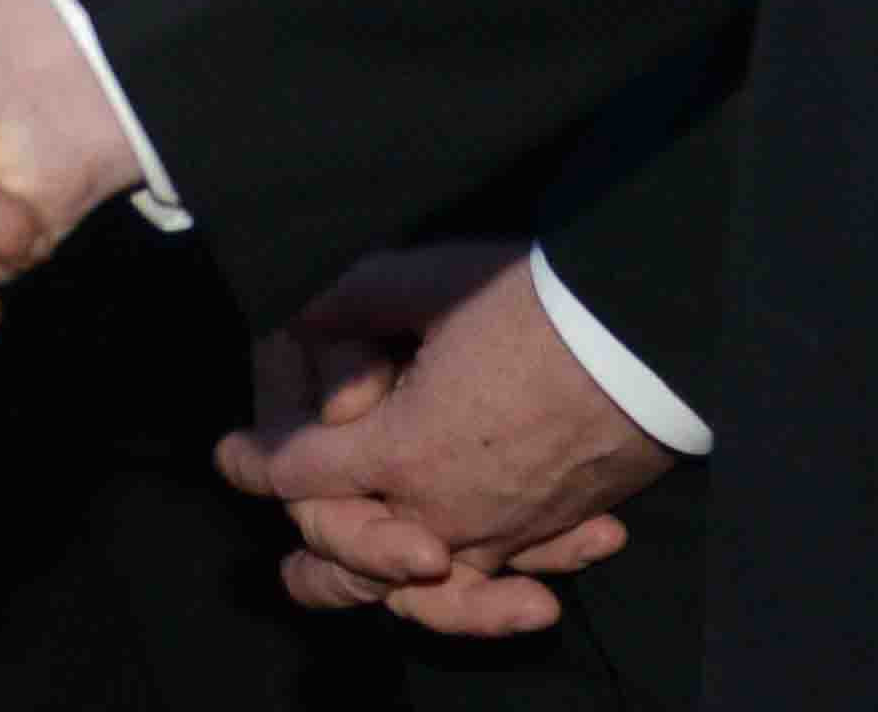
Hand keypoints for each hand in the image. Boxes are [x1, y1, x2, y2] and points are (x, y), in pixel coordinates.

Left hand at [225, 250, 666, 636]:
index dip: (257, 461)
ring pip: (431, 591)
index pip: (300, 472)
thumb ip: (360, 295)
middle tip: (290, 567)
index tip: (232, 456)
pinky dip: (494, 589)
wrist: (646, 336)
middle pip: (354, 557)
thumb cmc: (537, 303)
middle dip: (317, 560)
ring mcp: (501, 530)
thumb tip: (310, 303)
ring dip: (397, 594)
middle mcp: (441, 509)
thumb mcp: (434, 281)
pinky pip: (507, 575)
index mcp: (398, 451)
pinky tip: (487, 583)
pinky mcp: (553, 528)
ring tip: (385, 596)